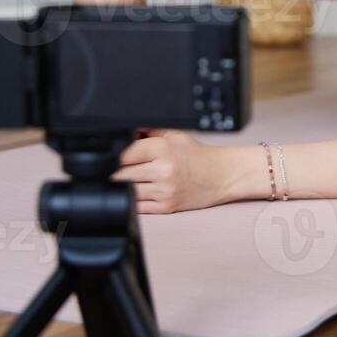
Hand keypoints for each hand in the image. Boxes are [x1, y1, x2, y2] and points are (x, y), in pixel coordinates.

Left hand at [113, 128, 235, 213]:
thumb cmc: (197, 155)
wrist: (221, 176)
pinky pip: (137, 207)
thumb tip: (122, 129)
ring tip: (131, 179)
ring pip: (128, 191)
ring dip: (125, 187)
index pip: (124, 154)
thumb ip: (147, 130)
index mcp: (163, 149)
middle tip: (119, 169)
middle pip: (121, 175)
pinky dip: (134, 200)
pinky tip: (139, 192)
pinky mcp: (166, 207)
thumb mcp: (174, 134)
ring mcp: (164, 191)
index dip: (116, 155)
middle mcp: (163, 171)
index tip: (114, 156)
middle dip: (118, 171)